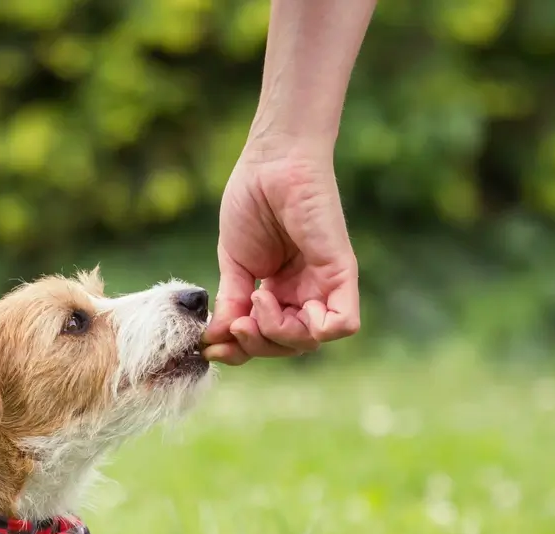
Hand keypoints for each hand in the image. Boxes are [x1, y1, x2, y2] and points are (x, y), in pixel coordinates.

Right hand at [202, 139, 360, 364]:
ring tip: (257, 298)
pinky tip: (282, 303)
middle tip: (238, 321)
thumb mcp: (233, 264)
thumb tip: (215, 342)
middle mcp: (303, 293)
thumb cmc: (251, 201)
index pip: (265, 340)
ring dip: (276, 333)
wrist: (270, 162)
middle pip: (287, 346)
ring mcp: (323, 285)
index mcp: (279, 292)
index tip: (210, 344)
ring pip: (310, 341)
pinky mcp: (341, 272)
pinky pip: (343, 324)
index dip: (239, 351)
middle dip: (256, 345)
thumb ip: (231, 304)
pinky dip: (315, 329)